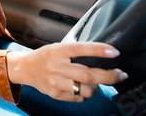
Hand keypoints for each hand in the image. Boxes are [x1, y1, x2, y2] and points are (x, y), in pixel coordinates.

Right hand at [7, 42, 127, 101]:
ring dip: (96, 87)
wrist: (25, 68)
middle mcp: (56, 67)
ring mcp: (56, 82)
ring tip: (96, 82)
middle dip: (109, 76)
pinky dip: (84, 93)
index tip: (115, 52)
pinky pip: (78, 98)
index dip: (99, 50)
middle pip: (88, 75)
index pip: (81, 49)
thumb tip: (100, 54)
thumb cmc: (44, 56)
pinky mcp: (55, 94)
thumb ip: (75, 51)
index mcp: (58, 51)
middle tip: (120, 74)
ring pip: (85, 90)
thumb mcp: (57, 47)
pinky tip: (82, 88)